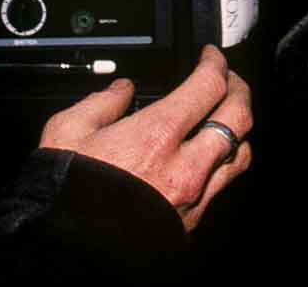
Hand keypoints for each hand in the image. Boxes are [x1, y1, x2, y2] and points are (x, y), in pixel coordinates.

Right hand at [38, 45, 252, 232]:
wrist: (68, 252)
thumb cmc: (67, 192)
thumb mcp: (67, 131)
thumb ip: (100, 102)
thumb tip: (121, 89)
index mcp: (157, 135)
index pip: (208, 86)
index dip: (215, 63)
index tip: (210, 56)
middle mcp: (185, 166)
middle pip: (239, 117)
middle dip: (239, 89)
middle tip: (227, 78)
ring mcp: (194, 197)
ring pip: (240, 153)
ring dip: (238, 128)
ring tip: (225, 116)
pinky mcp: (192, 222)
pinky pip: (223, 184)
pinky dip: (225, 161)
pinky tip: (208, 155)